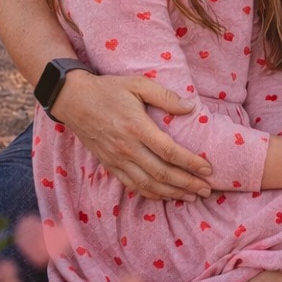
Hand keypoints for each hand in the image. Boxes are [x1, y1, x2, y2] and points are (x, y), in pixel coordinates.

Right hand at [49, 72, 212, 201]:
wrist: (73, 100)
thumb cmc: (109, 89)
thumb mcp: (138, 84)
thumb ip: (165, 96)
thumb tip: (190, 107)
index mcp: (137, 127)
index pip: (169, 151)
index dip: (191, 163)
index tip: (208, 169)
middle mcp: (127, 148)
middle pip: (162, 173)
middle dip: (187, 184)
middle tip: (207, 190)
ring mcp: (117, 160)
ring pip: (148, 184)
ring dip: (172, 193)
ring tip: (192, 197)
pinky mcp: (109, 165)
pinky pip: (132, 185)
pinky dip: (151, 194)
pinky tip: (165, 196)